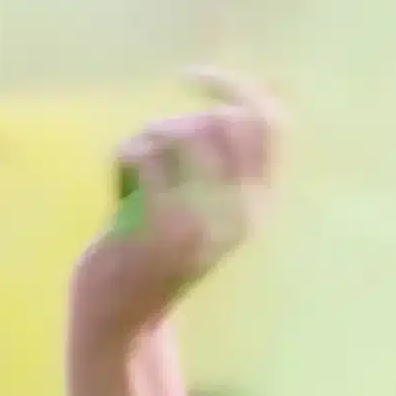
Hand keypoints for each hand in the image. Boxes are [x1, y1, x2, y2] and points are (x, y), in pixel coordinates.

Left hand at [71, 72, 282, 343]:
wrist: (118, 317)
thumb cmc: (154, 248)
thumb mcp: (206, 199)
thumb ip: (233, 148)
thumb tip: (277, 83)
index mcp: (258, 206)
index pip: (268, 123)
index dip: (232, 87)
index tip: (189, 79)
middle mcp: (240, 216)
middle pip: (216, 122)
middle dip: (175, 123)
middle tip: (150, 153)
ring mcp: (203, 221)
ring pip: (175, 133)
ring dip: (144, 141)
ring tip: (132, 174)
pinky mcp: (159, 228)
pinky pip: (142, 153)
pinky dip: (123, 156)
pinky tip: (117, 184)